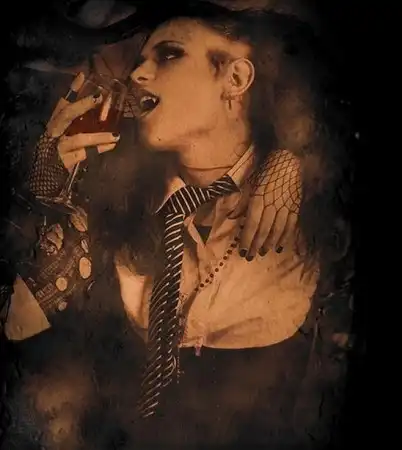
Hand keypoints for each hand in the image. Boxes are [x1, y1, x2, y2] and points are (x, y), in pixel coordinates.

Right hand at [28, 73, 119, 196]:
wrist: (41, 181)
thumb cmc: (56, 157)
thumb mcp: (65, 139)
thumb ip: (77, 128)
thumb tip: (100, 115)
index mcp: (53, 125)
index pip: (62, 103)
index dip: (72, 89)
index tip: (83, 75)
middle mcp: (53, 133)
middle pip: (66, 114)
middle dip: (81, 105)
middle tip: (98, 97)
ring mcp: (57, 147)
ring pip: (79, 138)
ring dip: (98, 136)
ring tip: (116, 136)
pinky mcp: (64, 161)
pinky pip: (85, 155)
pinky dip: (99, 150)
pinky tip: (112, 146)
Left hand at [229, 149, 301, 259]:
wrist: (287, 161)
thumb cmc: (265, 172)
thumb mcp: (249, 185)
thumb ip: (242, 203)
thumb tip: (232, 217)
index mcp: (258, 200)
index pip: (251, 225)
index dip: (247, 239)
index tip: (242, 251)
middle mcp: (271, 206)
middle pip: (263, 231)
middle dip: (256, 245)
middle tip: (250, 257)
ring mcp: (285, 208)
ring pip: (276, 231)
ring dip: (269, 244)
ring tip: (263, 252)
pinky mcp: (295, 207)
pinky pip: (290, 226)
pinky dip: (284, 238)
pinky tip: (279, 246)